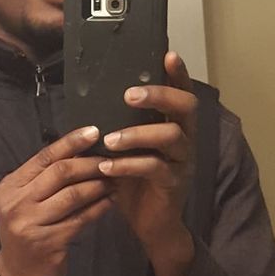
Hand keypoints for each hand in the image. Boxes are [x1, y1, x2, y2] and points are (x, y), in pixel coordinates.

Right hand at [0, 126, 112, 275]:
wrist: (15, 274)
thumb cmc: (23, 230)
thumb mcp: (23, 201)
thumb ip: (42, 179)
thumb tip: (78, 151)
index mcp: (10, 186)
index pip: (43, 157)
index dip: (70, 142)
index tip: (93, 131)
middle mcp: (17, 203)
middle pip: (59, 173)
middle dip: (89, 163)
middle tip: (110, 159)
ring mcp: (31, 224)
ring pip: (73, 195)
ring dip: (97, 184)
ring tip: (114, 178)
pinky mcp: (49, 243)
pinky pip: (80, 219)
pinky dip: (98, 208)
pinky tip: (110, 201)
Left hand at [98, 51, 196, 252]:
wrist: (148, 222)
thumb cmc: (132, 178)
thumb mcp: (124, 147)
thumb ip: (117, 124)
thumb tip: (88, 98)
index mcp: (172, 124)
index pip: (181, 92)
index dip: (178, 73)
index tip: (168, 53)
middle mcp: (184, 138)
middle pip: (186, 107)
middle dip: (160, 95)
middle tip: (130, 95)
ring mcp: (182, 161)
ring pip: (171, 137)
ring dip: (137, 134)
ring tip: (109, 139)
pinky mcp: (174, 184)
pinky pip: (156, 169)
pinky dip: (129, 165)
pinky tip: (107, 167)